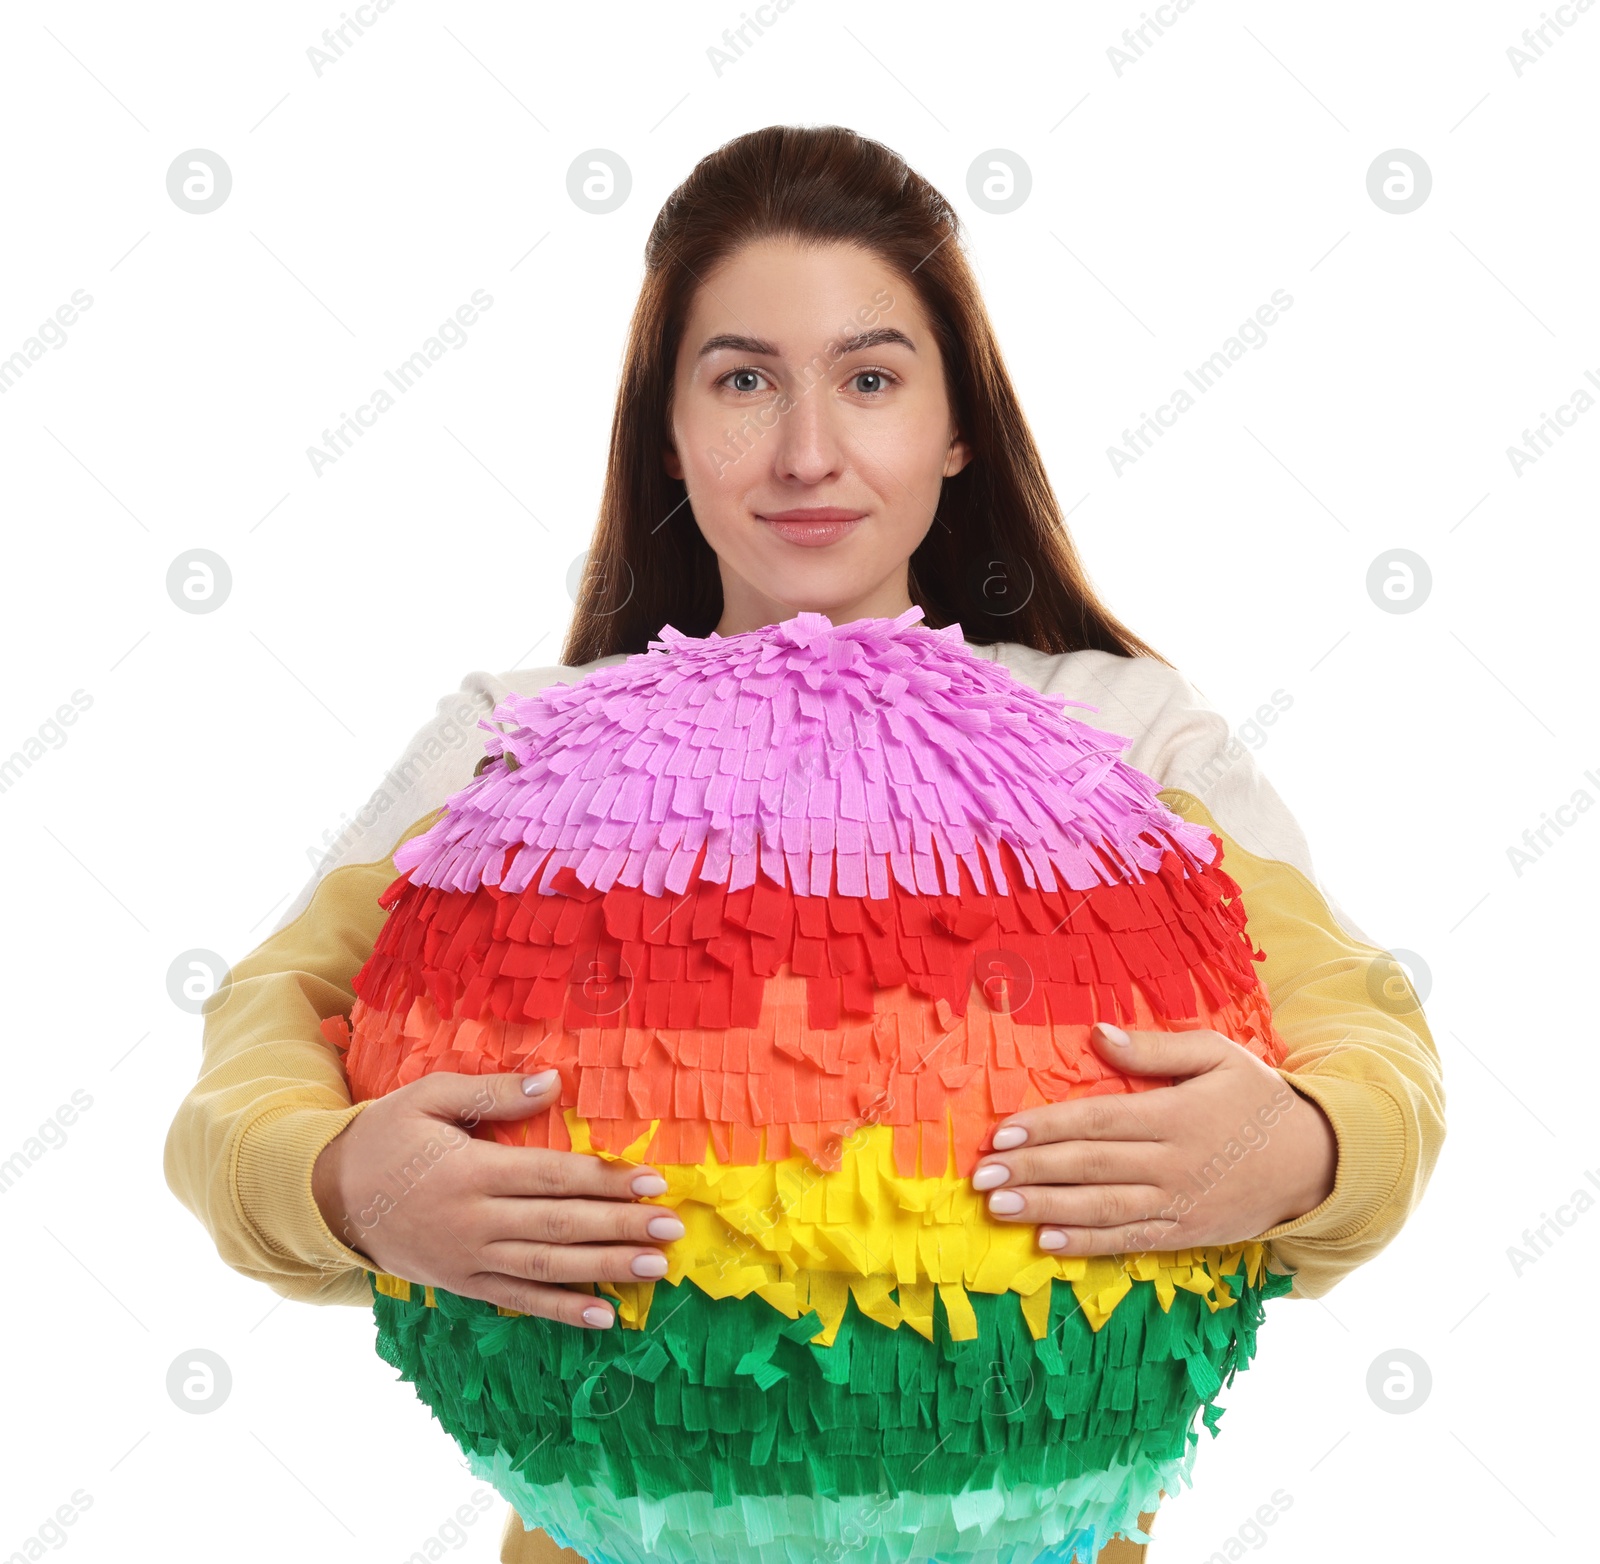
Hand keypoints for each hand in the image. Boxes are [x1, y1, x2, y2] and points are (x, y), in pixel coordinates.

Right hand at [311, 1070, 681, 1328]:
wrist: (325, 1197)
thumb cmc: (383, 1137)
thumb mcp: (428, 1098)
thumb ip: (492, 1092)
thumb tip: (553, 1084)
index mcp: (470, 1170)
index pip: (554, 1177)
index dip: (607, 1181)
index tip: (653, 1183)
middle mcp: (473, 1221)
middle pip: (561, 1225)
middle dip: (621, 1227)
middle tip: (672, 1229)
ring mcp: (468, 1260)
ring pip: (549, 1267)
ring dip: (605, 1269)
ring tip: (654, 1268)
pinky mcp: (461, 1285)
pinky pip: (518, 1302)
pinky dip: (562, 1311)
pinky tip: (603, 1317)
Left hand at [969, 1023, 1337, 1255]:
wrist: (1320, 1161)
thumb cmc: (1259, 1099)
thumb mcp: (1217, 1056)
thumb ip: (1156, 1049)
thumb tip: (1099, 1035)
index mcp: (1174, 1114)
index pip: (1094, 1121)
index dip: (1043, 1128)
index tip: (999, 1134)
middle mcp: (1172, 1163)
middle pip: (1088, 1168)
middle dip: (1029, 1171)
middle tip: (979, 1178)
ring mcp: (1178, 1204)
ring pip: (1100, 1209)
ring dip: (1044, 1209)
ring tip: (999, 1209)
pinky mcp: (1186, 1234)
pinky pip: (1129, 1241)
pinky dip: (1086, 1245)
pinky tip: (1047, 1243)